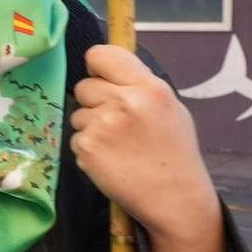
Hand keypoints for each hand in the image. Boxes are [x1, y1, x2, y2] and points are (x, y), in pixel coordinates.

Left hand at [70, 45, 222, 244]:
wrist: (175, 198)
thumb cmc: (174, 152)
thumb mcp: (169, 108)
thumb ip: (139, 86)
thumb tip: (106, 70)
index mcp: (149, 87)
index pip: (101, 54)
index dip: (97, 67)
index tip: (102, 78)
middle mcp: (124, 102)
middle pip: (83, 86)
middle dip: (94, 102)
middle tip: (117, 123)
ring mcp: (102, 126)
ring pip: (77, 114)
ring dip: (91, 127)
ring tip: (119, 145)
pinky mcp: (86, 148)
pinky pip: (76, 138)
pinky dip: (88, 148)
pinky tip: (111, 160)